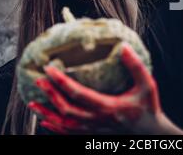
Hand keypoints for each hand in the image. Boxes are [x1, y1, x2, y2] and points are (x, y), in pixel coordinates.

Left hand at [28, 43, 182, 134]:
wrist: (151, 134)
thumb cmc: (148, 108)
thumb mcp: (147, 85)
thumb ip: (135, 66)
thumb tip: (124, 46)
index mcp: (108, 107)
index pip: (78, 94)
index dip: (61, 81)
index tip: (49, 69)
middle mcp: (97, 121)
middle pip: (66, 110)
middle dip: (50, 95)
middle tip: (38, 81)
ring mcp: (93, 130)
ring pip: (64, 124)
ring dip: (47, 113)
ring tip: (32, 103)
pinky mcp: (92, 135)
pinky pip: (69, 134)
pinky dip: (54, 128)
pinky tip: (44, 121)